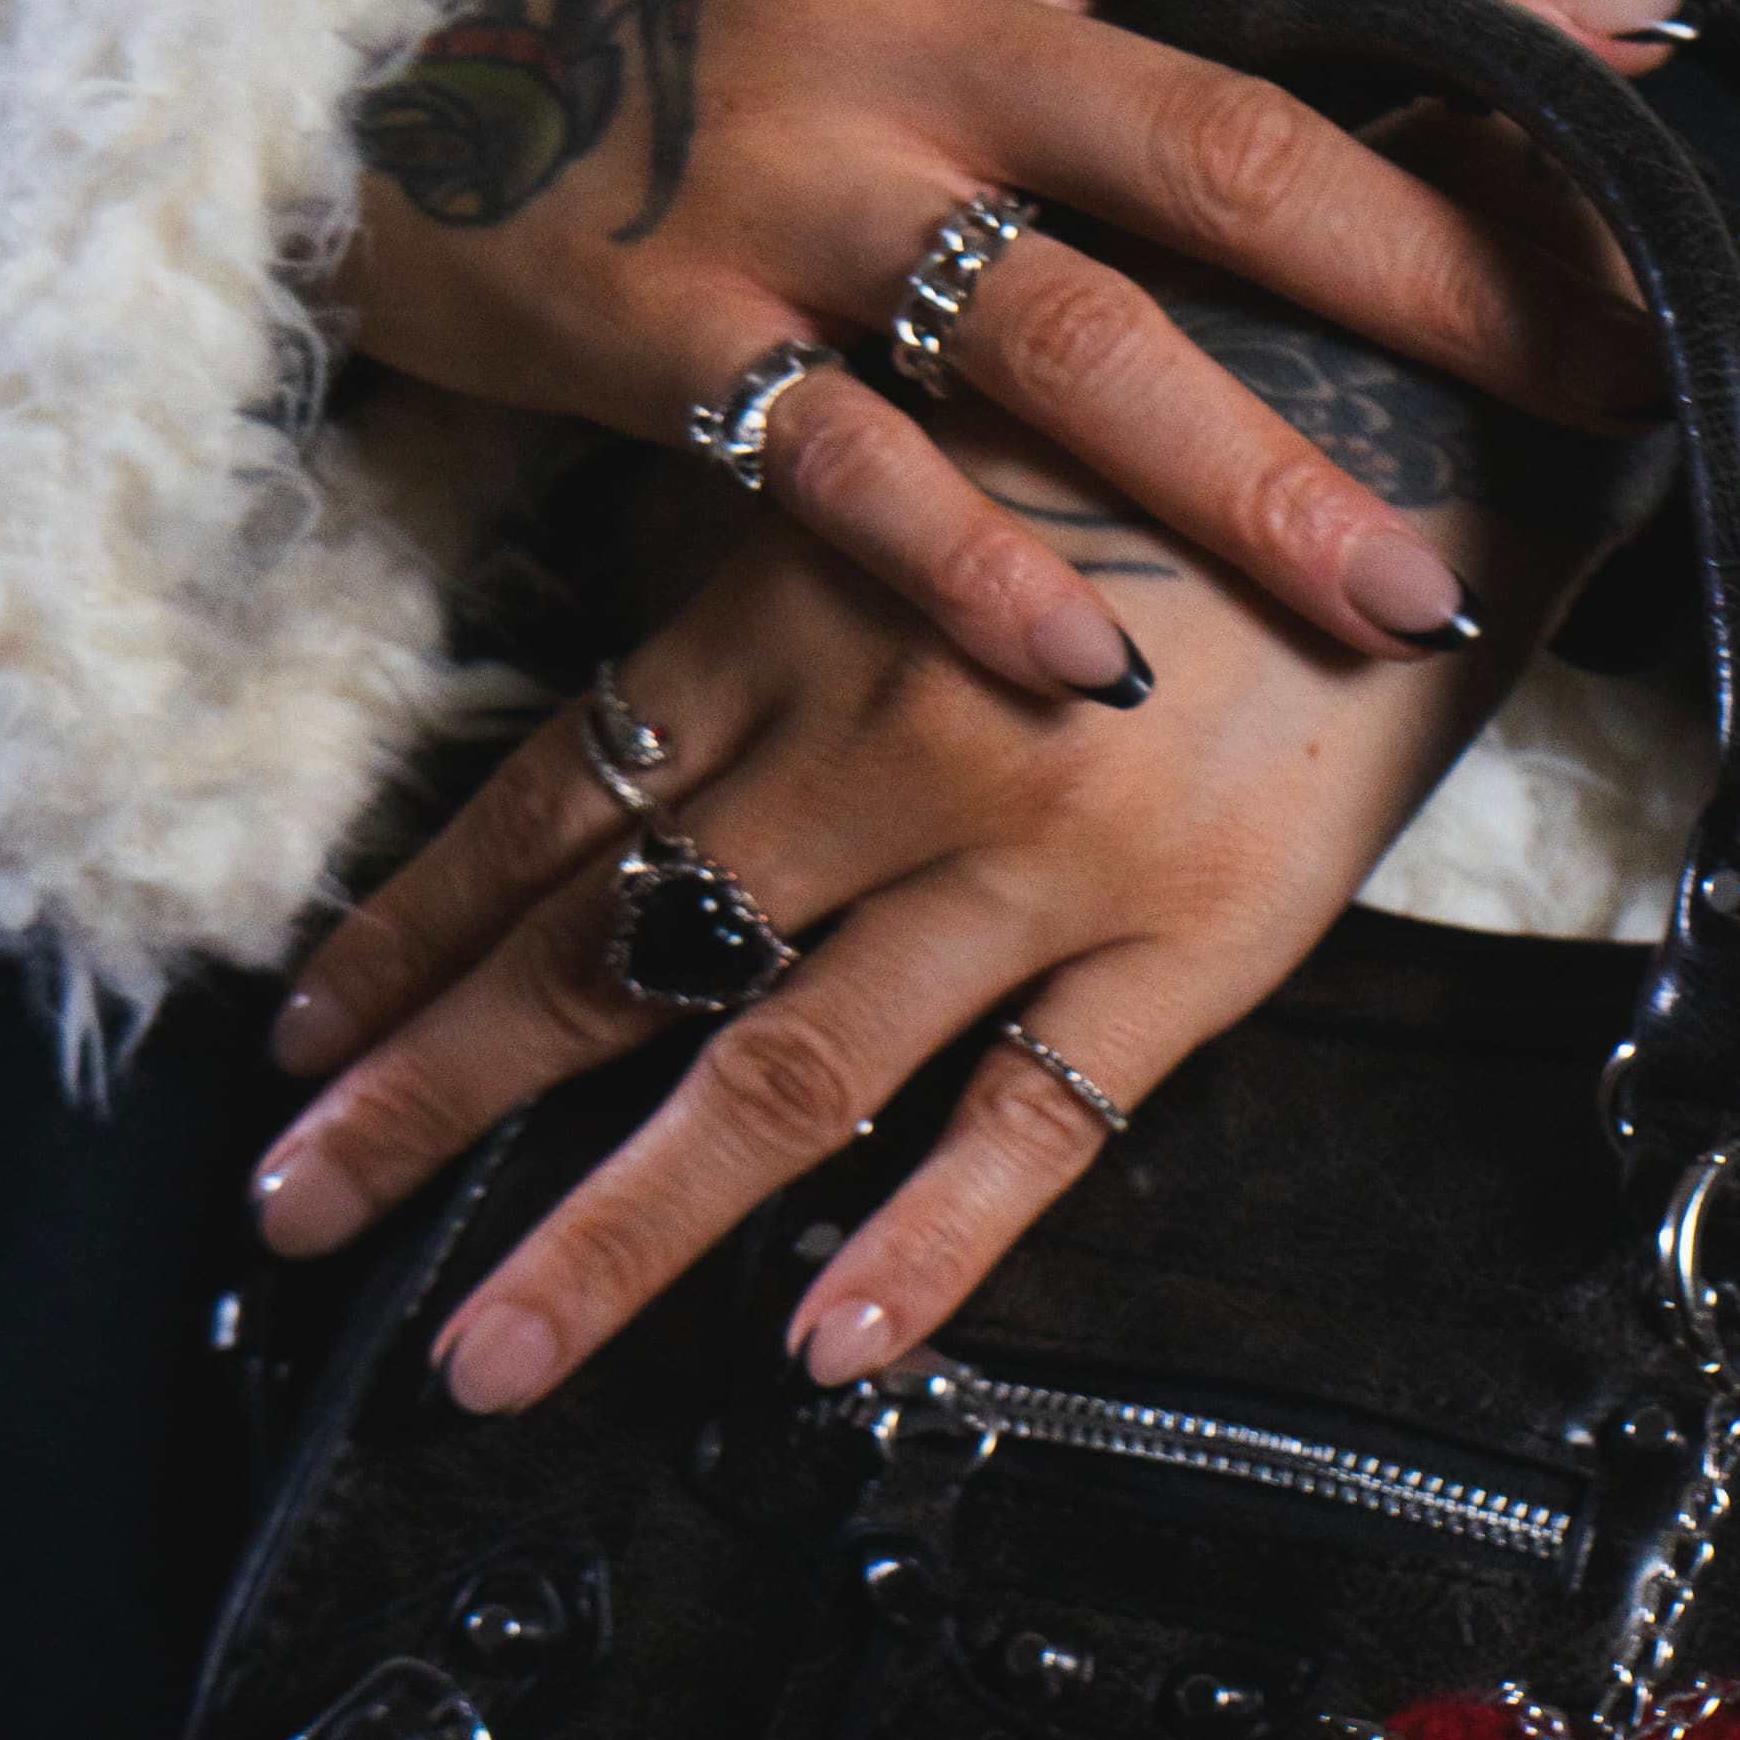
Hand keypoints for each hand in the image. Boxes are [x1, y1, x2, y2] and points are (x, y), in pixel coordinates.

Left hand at [251, 295, 1651, 1407]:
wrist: (1448, 382)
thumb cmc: (1185, 389)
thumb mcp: (936, 429)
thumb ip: (790, 567)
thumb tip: (649, 699)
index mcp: (809, 611)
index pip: (558, 802)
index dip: (416, 932)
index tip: (298, 1039)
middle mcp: (886, 744)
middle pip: (621, 957)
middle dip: (437, 1102)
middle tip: (291, 1213)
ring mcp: (1036, 860)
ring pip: (783, 1071)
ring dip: (616, 1230)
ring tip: (489, 1357)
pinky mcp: (1196, 940)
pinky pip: (1041, 1123)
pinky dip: (929, 1245)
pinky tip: (825, 1348)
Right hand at [332, 0, 1673, 701]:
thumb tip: (1317, 55)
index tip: (1647, 69)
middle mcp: (912, 18)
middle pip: (1221, 141)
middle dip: (1433, 266)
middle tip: (1607, 369)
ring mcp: (789, 173)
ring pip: (1061, 330)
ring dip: (1249, 471)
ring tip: (1407, 593)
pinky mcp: (667, 322)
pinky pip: (845, 465)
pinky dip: (976, 567)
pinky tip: (1092, 668)